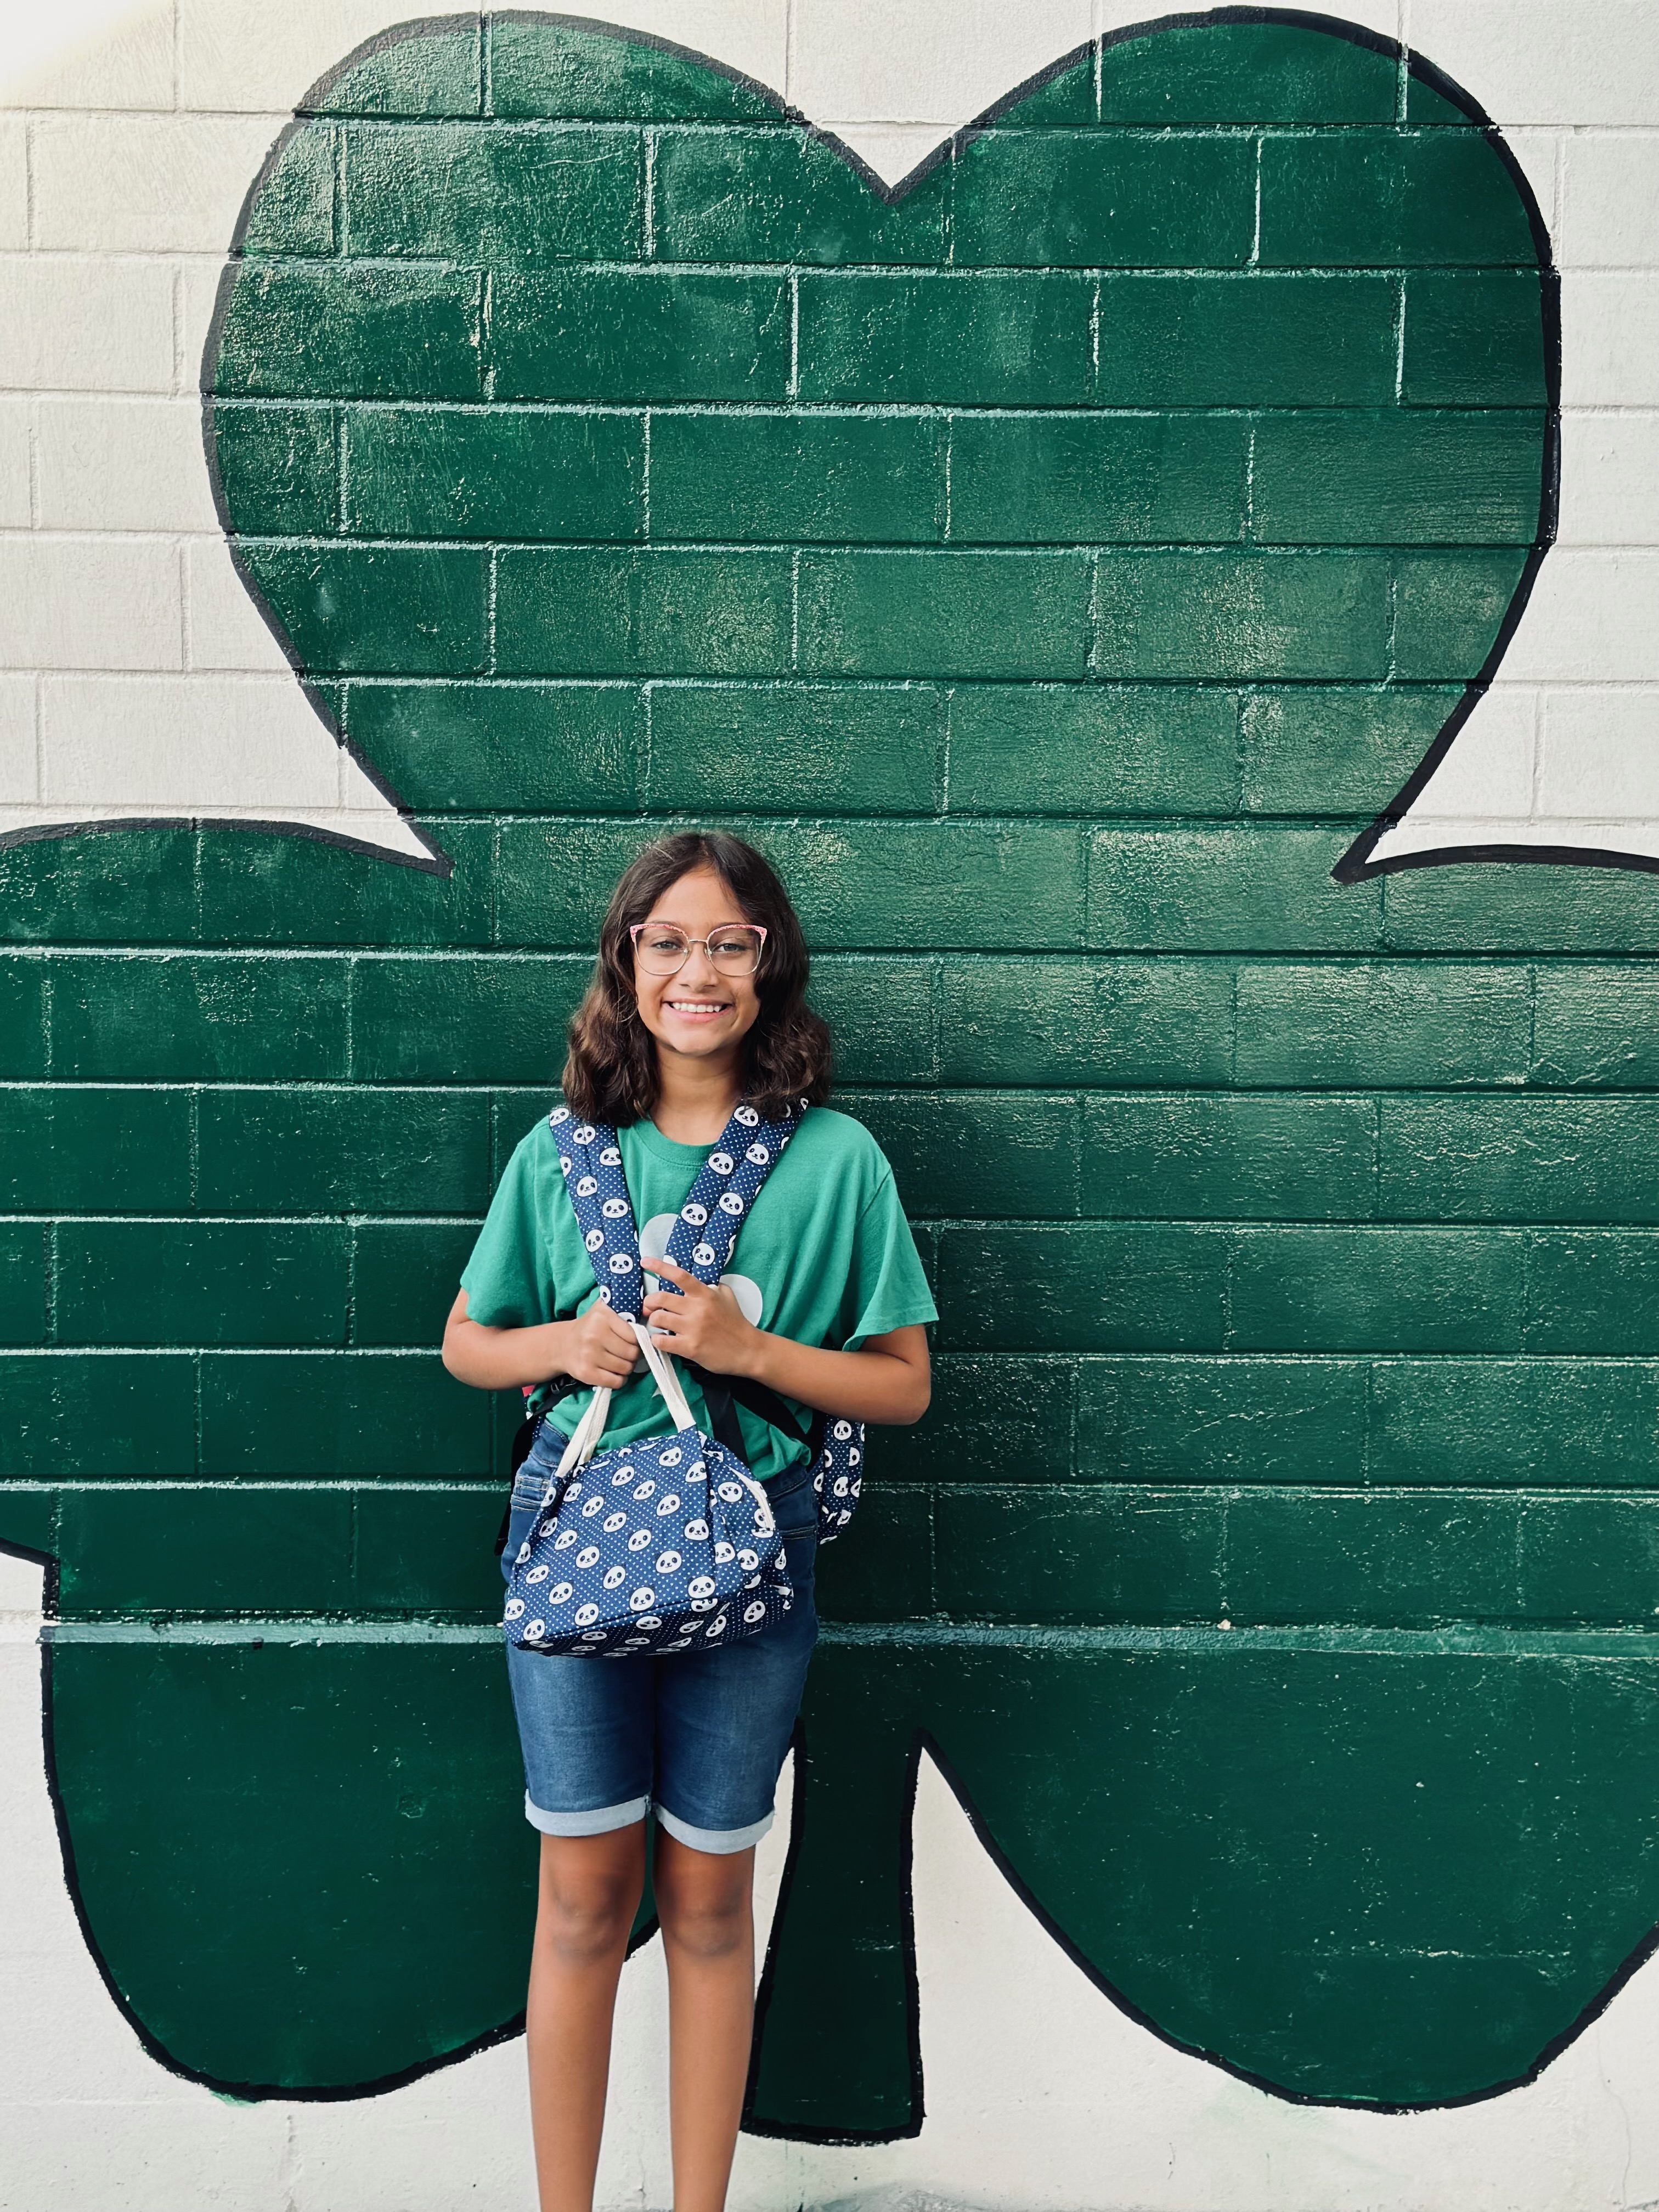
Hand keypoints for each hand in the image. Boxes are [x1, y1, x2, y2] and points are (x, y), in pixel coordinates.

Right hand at [561, 1298, 640, 1388]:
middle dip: (633, 1356)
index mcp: (602, 1316)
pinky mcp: (586, 1373)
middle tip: (627, 1354)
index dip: (637, 1341)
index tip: (632, 1342)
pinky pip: (616, 1382)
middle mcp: (594, 1335)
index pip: (634, 1335)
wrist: (562, 1345)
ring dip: (626, 1368)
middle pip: (632, 1353)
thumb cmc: (589, 1328)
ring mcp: (589, 1355)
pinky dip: (619, 1380)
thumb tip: (648, 1312)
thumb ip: (623, 1307)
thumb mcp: (603, 1310)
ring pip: (625, 1369)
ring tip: (619, 1362)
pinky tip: (613, 1373)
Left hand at [641, 1256, 759, 1374]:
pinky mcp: (690, 1347)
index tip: (645, 1262)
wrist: (748, 1350)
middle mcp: (698, 1309)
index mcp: (705, 1294)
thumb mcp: (727, 1296)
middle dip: (649, 1303)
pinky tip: (662, 1340)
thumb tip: (696, 1282)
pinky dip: (657, 1340)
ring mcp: (693, 1329)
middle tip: (650, 1308)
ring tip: (660, 1326)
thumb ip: (710, 1287)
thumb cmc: (736, 1323)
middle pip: (660, 1298)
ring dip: (654, 1322)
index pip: (679, 1275)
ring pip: (658, 1319)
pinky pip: (661, 1341)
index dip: (659, 1266)